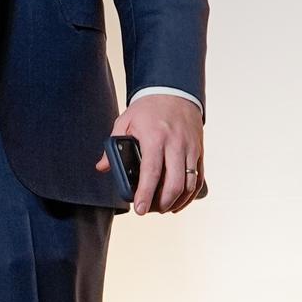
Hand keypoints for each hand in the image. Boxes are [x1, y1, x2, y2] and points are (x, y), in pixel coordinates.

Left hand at [98, 94, 203, 215]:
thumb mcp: (125, 121)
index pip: (152, 171)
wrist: (175, 91)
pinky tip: (178, 202)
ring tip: (162, 208)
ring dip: (176, 201)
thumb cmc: (148, 108)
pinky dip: (190, 195)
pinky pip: (198, 179)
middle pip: (174, 183)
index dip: (145, 193)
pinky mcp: (199, 151)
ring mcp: (190, 148)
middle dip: (162, 203)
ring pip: (189, 184)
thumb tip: (102, 167)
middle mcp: (176, 144)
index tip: (139, 209)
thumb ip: (113, 145)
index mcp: (155, 137)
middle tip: (150, 210)